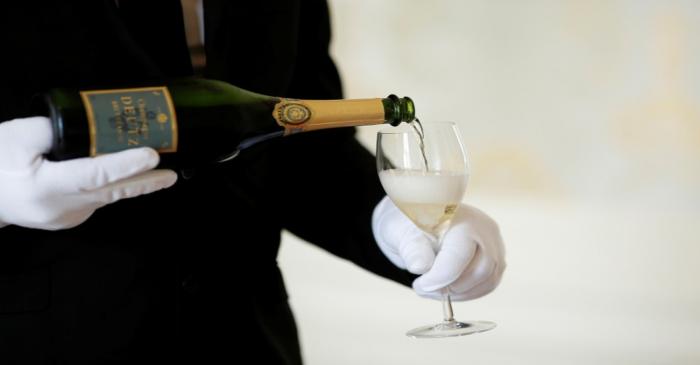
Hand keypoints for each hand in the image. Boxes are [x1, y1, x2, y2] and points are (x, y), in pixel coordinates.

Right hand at [0, 116, 177, 229]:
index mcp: (46, 186)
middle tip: (170, 174)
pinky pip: (96, 201)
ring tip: (156, 171)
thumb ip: (54, 129)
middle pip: (111, 192)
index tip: (151, 155)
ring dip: (130, 183)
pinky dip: (110, 187)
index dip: (126, 164)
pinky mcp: (68, 220)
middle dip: (145, 182)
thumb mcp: (17, 136)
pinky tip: (122, 176)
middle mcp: (60, 208)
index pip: (95, 175)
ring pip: (105, 197)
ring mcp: (66, 218)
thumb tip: (91, 127)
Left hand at [372, 196, 505, 300]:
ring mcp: (494, 242)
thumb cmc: (408, 224)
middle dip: (450, 287)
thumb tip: (420, 266)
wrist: (418, 220)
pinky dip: (467, 292)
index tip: (419, 285)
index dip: (439, 278)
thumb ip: (411, 249)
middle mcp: (483, 228)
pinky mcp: (495, 257)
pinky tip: (446, 287)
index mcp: (460, 216)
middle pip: (480, 270)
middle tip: (423, 288)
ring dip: (459, 293)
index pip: (459, 255)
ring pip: (488, 280)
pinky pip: (488, 283)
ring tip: (432, 288)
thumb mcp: (400, 232)